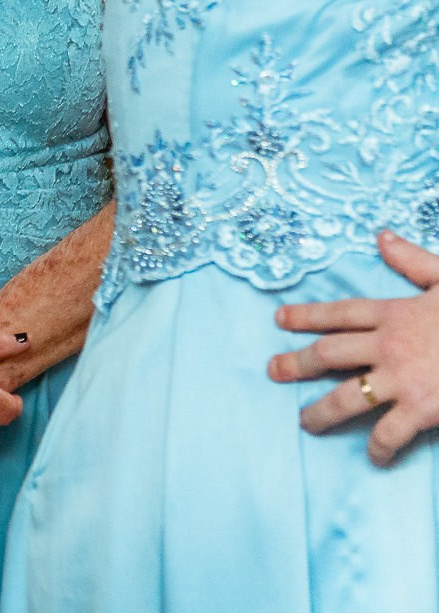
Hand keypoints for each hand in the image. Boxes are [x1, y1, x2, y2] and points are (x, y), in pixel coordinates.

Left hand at [270, 229, 438, 465]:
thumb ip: (414, 261)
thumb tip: (382, 237)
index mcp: (395, 313)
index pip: (339, 313)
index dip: (306, 315)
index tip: (278, 319)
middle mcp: (388, 346)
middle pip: (328, 354)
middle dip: (296, 363)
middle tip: (272, 371)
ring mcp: (401, 379)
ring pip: (345, 398)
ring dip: (321, 412)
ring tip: (305, 423)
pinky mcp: (422, 409)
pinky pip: (388, 432)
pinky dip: (378, 447)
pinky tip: (373, 458)